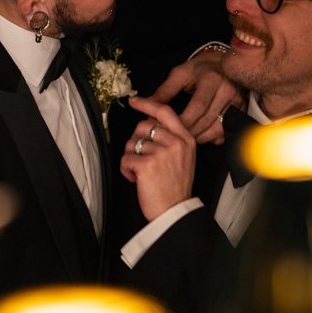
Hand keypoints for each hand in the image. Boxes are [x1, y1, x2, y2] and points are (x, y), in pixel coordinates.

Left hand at [121, 96, 196, 221]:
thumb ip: (170, 138)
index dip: (148, 104)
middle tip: (142, 159)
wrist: (175, 211)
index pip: (165, 112)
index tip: (135, 101)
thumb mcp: (183, 157)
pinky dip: (126, 170)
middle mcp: (175, 143)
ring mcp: (161, 153)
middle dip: (136, 141)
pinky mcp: (146, 164)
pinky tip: (136, 179)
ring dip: (130, 158)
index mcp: (186, 139)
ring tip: (141, 172)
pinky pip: (125, 159)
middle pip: (143, 126)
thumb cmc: (175, 187)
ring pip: (131, 143)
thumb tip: (148, 123)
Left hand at [150, 50, 244, 143]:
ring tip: (186, 137)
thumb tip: (147, 103)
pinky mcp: (242, 109)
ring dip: (201, 136)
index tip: (169, 129)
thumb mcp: (181, 73)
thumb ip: (165, 90)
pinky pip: (227, 129)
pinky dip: (214, 136)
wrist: (225, 62)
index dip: (183, 121)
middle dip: (189, 132)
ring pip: (218, 128)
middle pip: (207, 120)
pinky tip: (203, 135)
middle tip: (174, 138)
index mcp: (211, 79)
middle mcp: (227, 90)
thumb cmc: (201, 68)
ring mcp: (237, 100)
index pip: (197, 107)